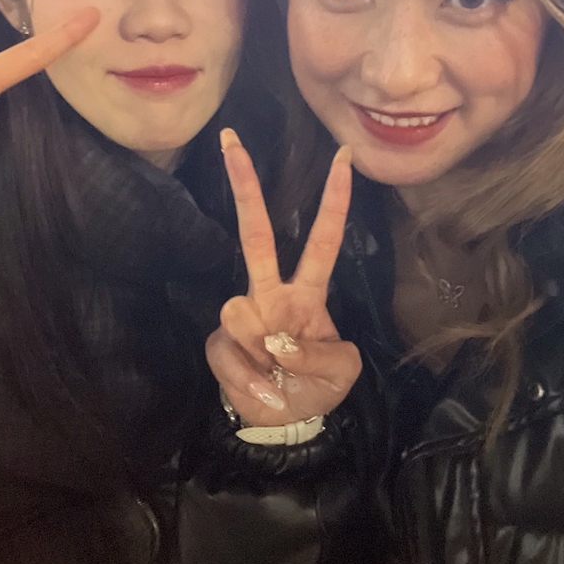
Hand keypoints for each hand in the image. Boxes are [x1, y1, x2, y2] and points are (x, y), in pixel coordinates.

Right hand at [206, 128, 361, 426]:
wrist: (282, 424)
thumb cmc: (315, 387)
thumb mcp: (342, 372)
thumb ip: (321, 354)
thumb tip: (279, 340)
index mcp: (308, 292)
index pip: (322, 239)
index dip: (334, 201)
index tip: (345, 156)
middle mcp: (272, 293)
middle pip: (256, 233)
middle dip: (244, 186)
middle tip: (231, 139)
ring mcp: (244, 316)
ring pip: (239, 309)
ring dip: (263, 353)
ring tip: (279, 377)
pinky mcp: (219, 343)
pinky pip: (228, 354)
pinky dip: (249, 380)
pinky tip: (261, 391)